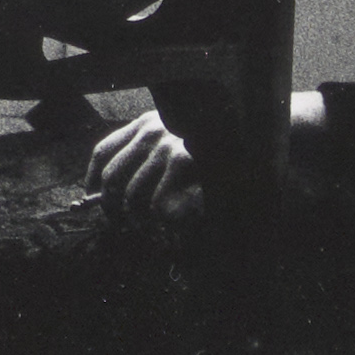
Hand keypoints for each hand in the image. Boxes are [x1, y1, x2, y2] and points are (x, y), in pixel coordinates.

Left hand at [83, 92, 323, 223]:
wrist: (263, 138)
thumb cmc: (224, 148)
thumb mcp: (182, 144)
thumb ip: (153, 159)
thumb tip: (116, 191)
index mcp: (147, 123)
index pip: (103, 151)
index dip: (91, 180)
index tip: (91, 199)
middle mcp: (152, 130)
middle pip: (111, 178)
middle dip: (111, 208)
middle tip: (123, 226)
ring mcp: (168, 145)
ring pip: (132, 196)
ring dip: (138, 221)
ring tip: (151, 231)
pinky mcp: (187, 162)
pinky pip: (158, 204)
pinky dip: (160, 223)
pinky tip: (171, 228)